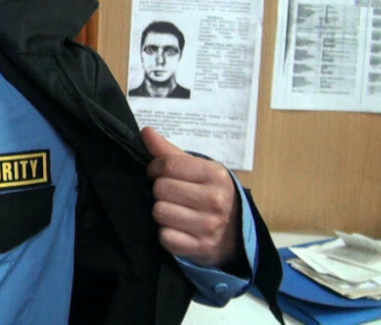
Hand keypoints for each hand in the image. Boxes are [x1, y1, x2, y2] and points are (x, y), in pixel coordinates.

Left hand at [143, 126, 240, 267]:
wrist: (234, 233)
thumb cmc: (209, 193)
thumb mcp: (197, 169)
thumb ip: (168, 152)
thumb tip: (146, 131)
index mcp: (214, 175)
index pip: (167, 165)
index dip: (154, 168)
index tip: (156, 172)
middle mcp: (215, 200)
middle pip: (160, 189)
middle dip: (160, 191)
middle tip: (171, 195)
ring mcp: (209, 226)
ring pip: (160, 212)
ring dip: (162, 212)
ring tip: (174, 211)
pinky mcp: (200, 248)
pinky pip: (165, 237)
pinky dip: (166, 234)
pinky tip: (178, 229)